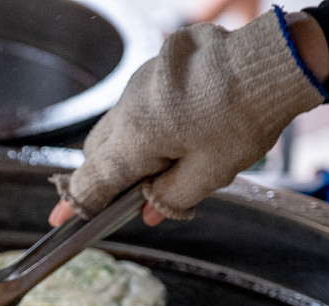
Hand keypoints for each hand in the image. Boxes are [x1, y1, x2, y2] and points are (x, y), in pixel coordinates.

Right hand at [49, 9, 326, 221]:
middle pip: (98, 152)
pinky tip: (180, 132)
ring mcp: (139, 85)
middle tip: (134, 194)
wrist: (269, 63)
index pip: (93, 180)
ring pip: (117, 127)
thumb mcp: (209, 174)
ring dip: (130, 149)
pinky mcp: (154, 69)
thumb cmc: (241, 118)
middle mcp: (128, 109)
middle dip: (107, 175)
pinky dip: (146, 126)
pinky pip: (136, 106)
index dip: (76, 204)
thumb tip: (148, 212)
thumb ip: (170, 197)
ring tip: (171, 161)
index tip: (59, 220)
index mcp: (135, 139)